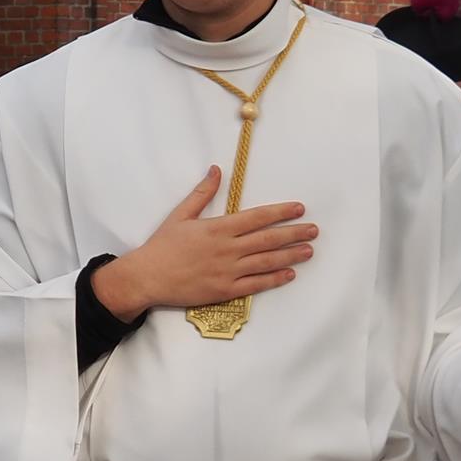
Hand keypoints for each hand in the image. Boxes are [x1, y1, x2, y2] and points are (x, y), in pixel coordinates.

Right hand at [93, 166, 316, 322]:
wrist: (146, 277)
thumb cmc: (161, 246)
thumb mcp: (179, 215)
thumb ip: (202, 193)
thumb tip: (216, 171)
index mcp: (217, 228)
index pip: (257, 217)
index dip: (281, 212)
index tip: (299, 208)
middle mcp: (227, 249)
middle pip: (268, 239)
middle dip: (294, 233)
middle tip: (313, 230)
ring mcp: (228, 271)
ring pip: (267, 261)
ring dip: (290, 255)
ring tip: (308, 250)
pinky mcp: (225, 290)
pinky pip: (256, 284)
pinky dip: (274, 278)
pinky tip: (289, 274)